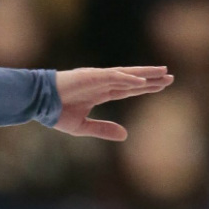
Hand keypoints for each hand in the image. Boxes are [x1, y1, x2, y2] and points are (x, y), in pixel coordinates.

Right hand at [54, 66, 172, 140]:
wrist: (38, 103)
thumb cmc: (56, 112)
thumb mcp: (83, 127)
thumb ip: (104, 129)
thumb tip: (126, 135)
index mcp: (100, 93)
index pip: (128, 90)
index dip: (145, 88)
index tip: (162, 86)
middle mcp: (102, 83)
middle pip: (132, 80)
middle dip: (151, 79)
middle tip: (170, 76)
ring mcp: (97, 79)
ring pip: (127, 75)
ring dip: (145, 74)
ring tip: (163, 73)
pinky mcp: (91, 77)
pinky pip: (113, 77)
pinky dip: (127, 79)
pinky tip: (142, 82)